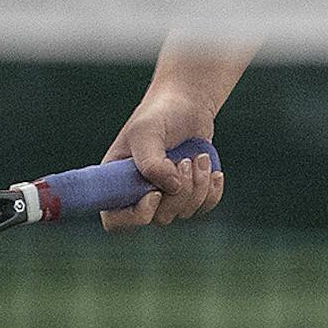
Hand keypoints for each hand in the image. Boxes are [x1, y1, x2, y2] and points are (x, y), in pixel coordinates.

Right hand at [99, 86, 224, 232]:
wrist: (188, 105)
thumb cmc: (160, 114)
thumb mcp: (147, 132)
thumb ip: (152, 162)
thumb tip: (171, 188)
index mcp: (117, 182)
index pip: (115, 222)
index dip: (134, 217)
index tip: (155, 194)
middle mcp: (139, 194)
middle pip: (158, 218)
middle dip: (178, 193)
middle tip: (185, 161)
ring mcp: (165, 197)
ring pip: (183, 213)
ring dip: (197, 186)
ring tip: (199, 157)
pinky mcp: (189, 193)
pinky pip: (203, 208)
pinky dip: (212, 191)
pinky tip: (212, 171)